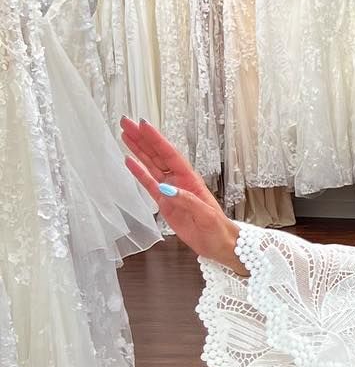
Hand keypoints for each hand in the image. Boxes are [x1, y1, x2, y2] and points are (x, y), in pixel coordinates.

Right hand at [119, 116, 236, 264]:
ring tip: (125, 134)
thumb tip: (165, 189)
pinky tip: (128, 161)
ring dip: (138, 150)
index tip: (143, 124)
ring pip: (151, 165)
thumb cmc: (217, 228)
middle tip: (127, 121)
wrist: (218, 245)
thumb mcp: (205, 215)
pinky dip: (138, 173)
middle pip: (157, 155)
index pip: (170, 154)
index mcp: (190, 179)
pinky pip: (148, 184)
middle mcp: (178, 181)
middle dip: (142, 138)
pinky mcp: (164, 203)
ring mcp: (170, 191)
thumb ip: (186, 201)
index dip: (156, 139)